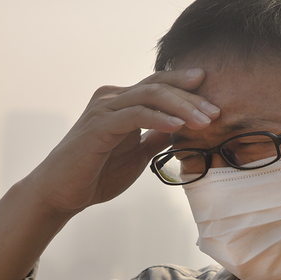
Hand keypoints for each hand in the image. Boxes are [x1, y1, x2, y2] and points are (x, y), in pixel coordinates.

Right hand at [23, 68, 219, 215]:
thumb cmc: (98, 172)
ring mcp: (103, 110)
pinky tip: (177, 126)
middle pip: (159, 86)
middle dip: (191, 98)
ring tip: (205, 121)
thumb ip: (157, 137)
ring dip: (181, 107)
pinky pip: (134, 115)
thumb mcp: (138, 153)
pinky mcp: (98, 126)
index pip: (160, 85)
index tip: (213, 93)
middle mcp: (112, 98)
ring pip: (150, 96)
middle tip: (216, 111)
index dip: (187, 86)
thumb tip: (182, 128)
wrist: (64, 193)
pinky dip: (158, 118)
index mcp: (122, 102)